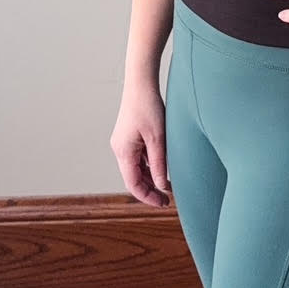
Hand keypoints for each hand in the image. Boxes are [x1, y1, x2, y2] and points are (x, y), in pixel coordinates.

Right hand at [110, 80, 171, 208]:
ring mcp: (123, 143)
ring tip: (169, 186)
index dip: (148, 197)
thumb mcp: (158, 139)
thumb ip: (160, 164)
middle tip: (168, 199)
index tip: (164, 203)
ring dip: (150, 178)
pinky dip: (149, 166)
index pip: (133, 184)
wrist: (141, 84)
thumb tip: (162, 186)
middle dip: (150, 190)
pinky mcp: (129, 137)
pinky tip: (163, 168)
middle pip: (133, 178)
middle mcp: (119, 149)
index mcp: (124, 151)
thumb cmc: (149, 107)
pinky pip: (138, 158)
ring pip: (136, 169)